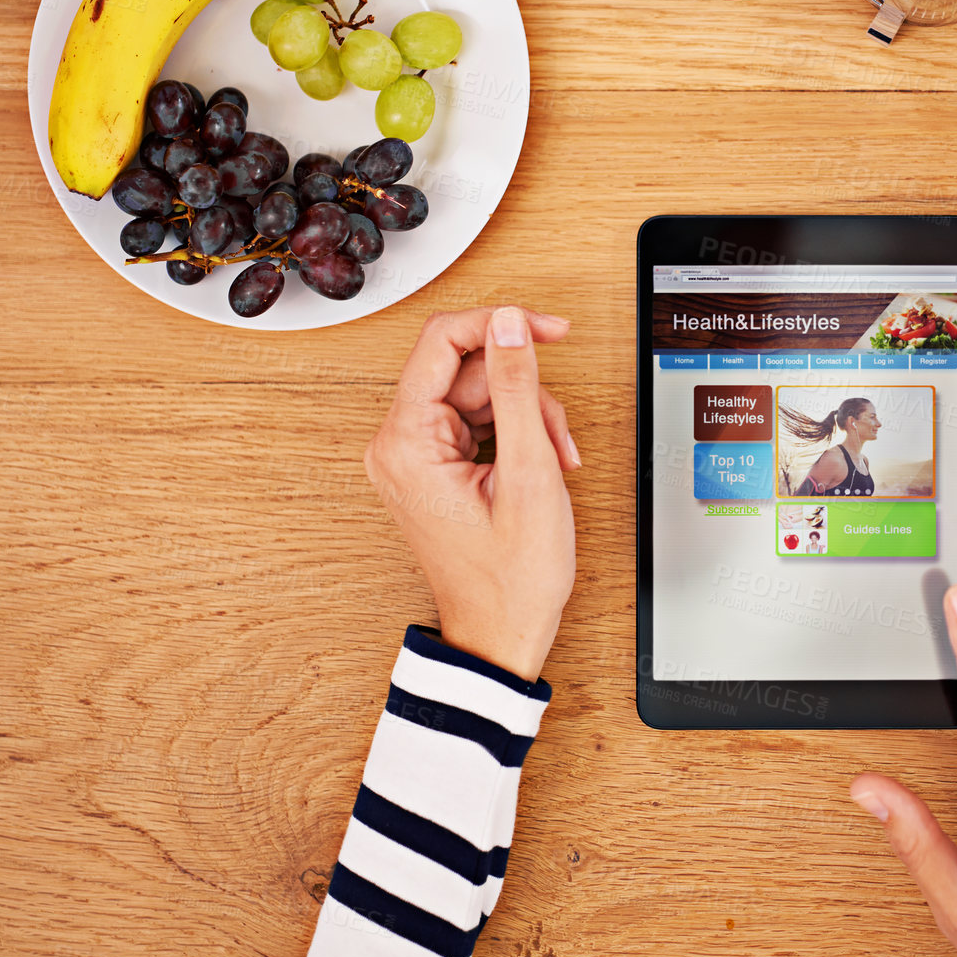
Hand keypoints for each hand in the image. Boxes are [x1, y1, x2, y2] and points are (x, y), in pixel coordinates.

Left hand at [364, 306, 579, 680]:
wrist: (501, 633)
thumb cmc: (510, 577)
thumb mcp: (528, 473)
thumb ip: (518, 389)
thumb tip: (510, 325)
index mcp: (406, 442)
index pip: (442, 341)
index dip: (500, 324)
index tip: (547, 327)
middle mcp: (399, 443)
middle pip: (467, 370)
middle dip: (524, 391)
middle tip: (558, 433)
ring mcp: (415, 455)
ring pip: (480, 394)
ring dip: (528, 416)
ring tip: (554, 461)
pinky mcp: (434, 465)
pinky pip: (478, 421)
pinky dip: (517, 434)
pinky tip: (541, 464)